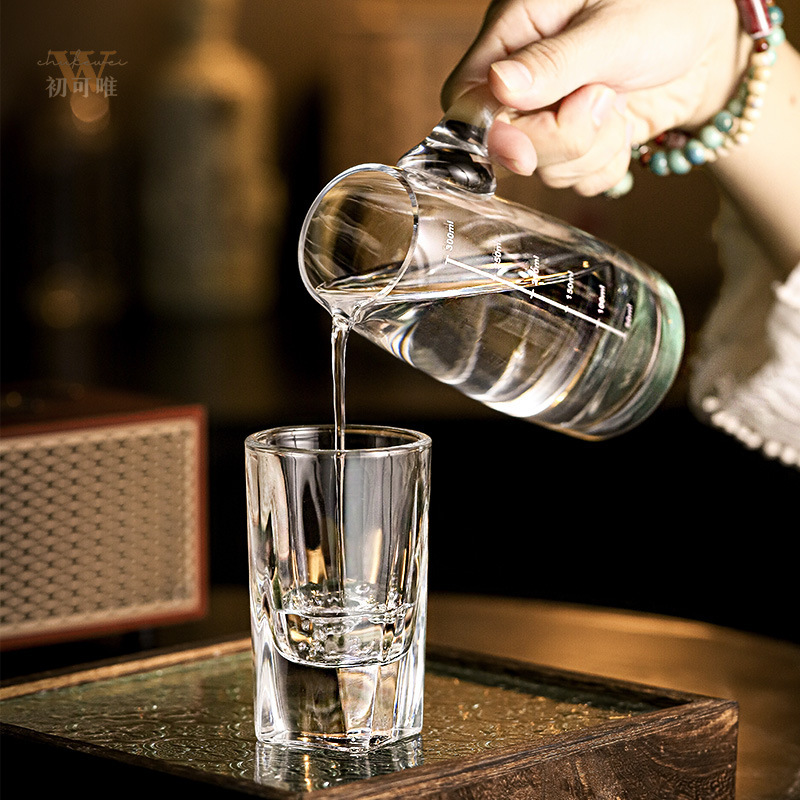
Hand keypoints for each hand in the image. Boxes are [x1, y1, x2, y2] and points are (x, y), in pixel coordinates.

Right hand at [442, 0, 750, 194]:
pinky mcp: (577, 145)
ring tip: (618, 98)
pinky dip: (607, 165)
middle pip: (505, 147)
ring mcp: (549, 117)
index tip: (523, 149)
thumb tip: (499, 86)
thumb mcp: (612, 28)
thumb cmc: (666, 5)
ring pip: (545, 171)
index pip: (464, 100)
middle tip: (603, 96)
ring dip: (591, 148)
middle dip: (560, 138)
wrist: (713, 35)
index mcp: (513, 34)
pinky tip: (623, 126)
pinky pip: (578, 182)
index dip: (487, 135)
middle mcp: (523, 82)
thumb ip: (553, 62)